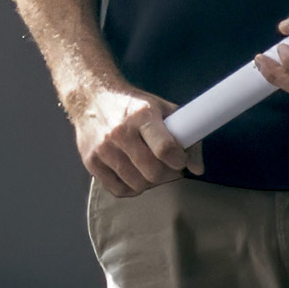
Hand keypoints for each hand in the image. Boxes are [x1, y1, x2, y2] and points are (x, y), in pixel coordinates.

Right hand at [74, 80, 199, 191]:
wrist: (92, 97)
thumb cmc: (132, 105)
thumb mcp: (162, 110)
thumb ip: (186, 136)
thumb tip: (197, 168)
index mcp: (142, 115)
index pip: (165, 149)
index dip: (179, 160)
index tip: (180, 160)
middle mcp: (120, 132)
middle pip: (152, 172)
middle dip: (166, 175)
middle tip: (168, 168)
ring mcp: (103, 148)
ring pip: (136, 184)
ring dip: (149, 182)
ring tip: (151, 170)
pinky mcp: (91, 161)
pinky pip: (118, 189)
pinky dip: (130, 188)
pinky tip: (134, 175)